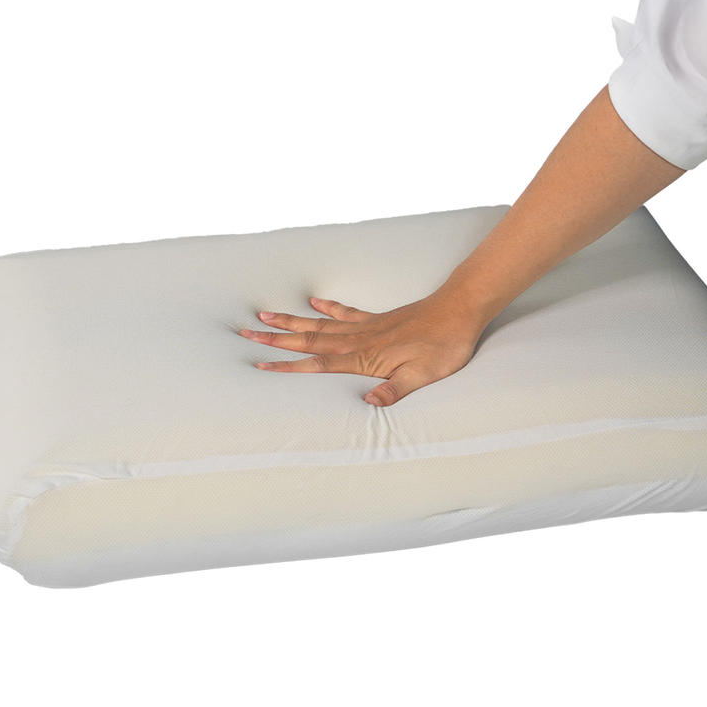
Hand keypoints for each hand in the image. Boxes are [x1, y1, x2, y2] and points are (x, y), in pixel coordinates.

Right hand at [237, 292, 487, 406]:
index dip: (288, 365)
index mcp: (365, 357)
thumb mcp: (423, 376)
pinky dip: (327, 307)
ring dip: (292, 322)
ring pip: (320, 324)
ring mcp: (367, 326)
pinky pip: (346, 312)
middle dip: (277, 339)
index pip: (318, 364)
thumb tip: (366, 405)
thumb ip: (394, 390)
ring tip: (265, 314)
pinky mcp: (378, 319)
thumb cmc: (444, 346)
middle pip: (310, 340)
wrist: (461, 310)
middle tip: (246, 333)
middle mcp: (359, 340)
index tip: (260, 364)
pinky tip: (313, 302)